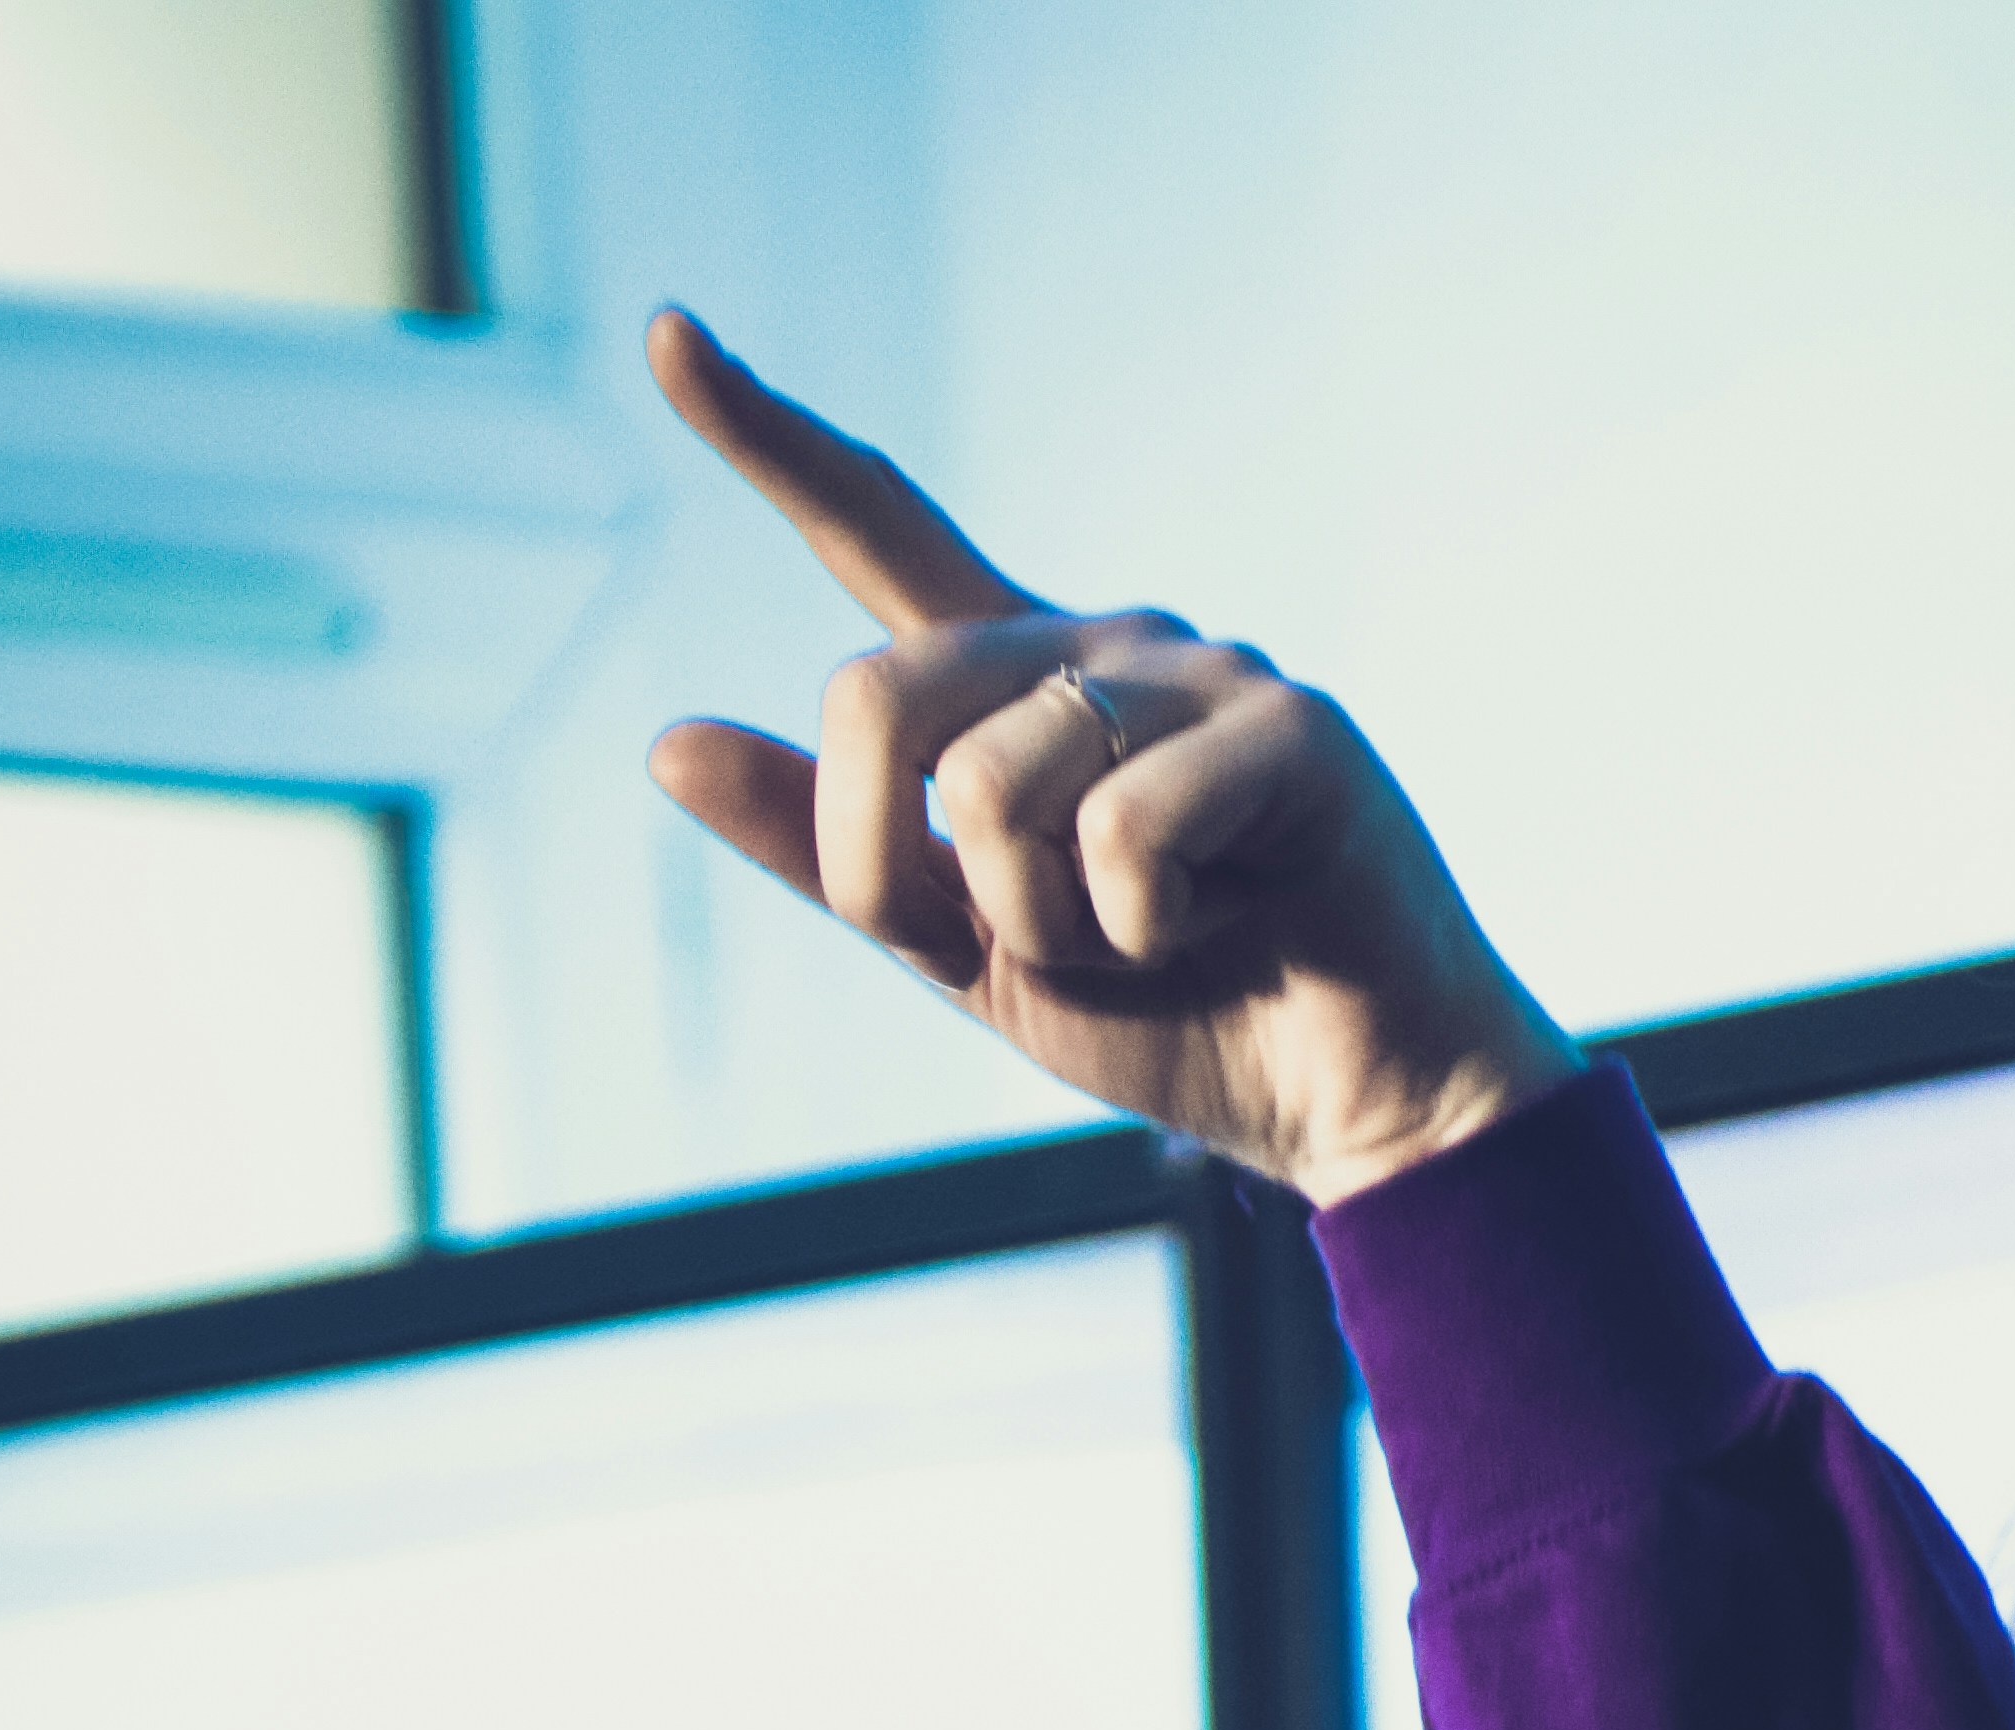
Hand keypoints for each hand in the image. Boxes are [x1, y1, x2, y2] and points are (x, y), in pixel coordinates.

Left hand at [642, 308, 1579, 1201]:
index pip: (875, 535)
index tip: (664, 336)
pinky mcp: (1287, 729)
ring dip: (1049, 929)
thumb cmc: (1175, 1017)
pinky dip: (1142, 933)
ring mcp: (1196, 672)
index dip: (766, 438)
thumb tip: (666, 742)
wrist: (1351, 1107)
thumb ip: (829, 850)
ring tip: (1156, 944)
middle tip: (1012, 952)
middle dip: (891, 869)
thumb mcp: (963, 950)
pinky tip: (1226, 925)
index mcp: (1014, 685)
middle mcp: (1097, 646)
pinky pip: (1124, 833)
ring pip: (997, 788)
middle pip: (882, 697)